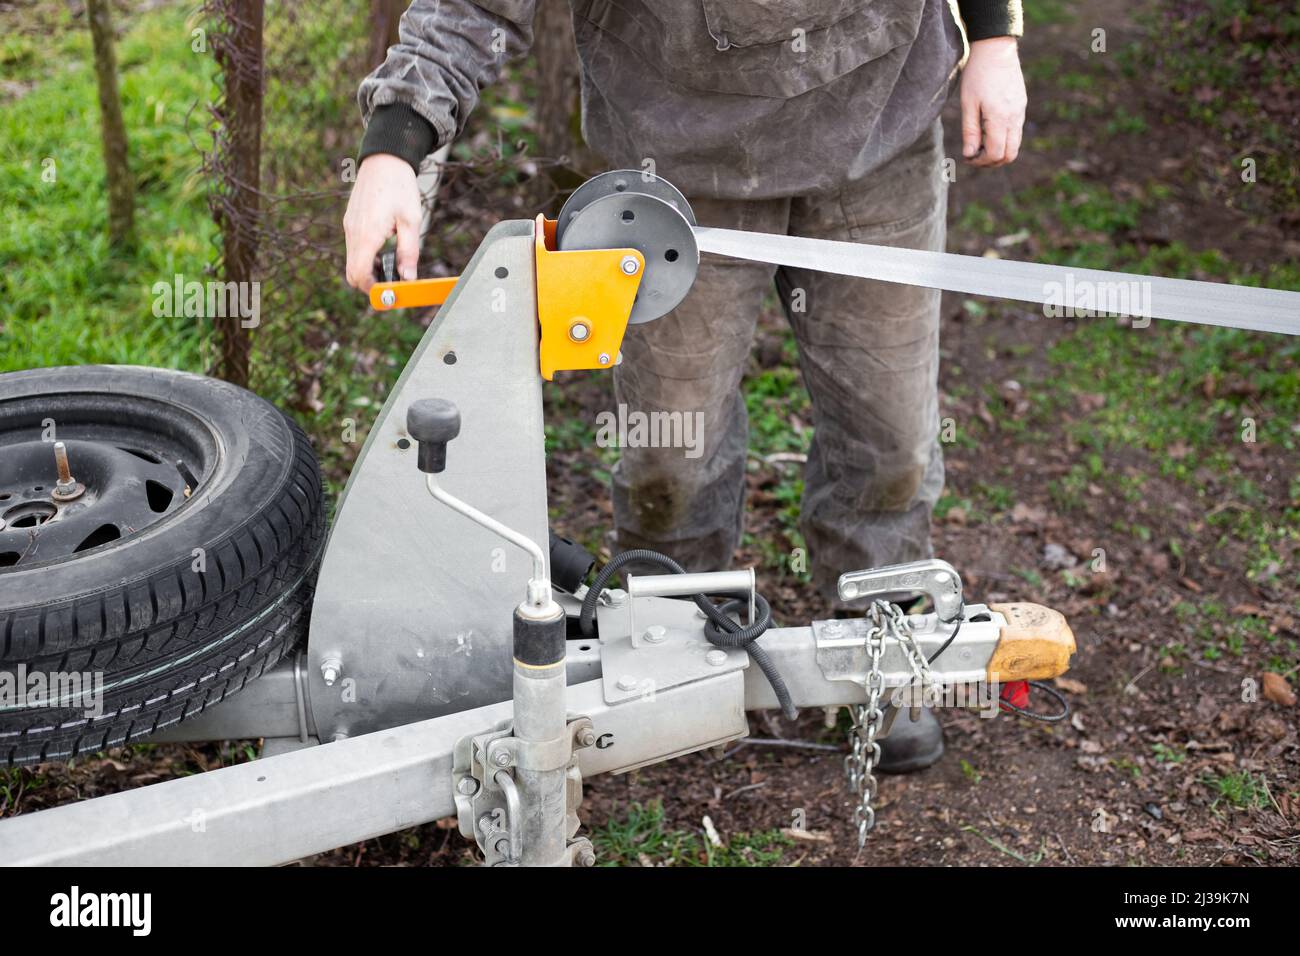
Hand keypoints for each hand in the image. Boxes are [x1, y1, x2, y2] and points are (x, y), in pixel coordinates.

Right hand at [343, 153, 423, 290]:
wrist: (384, 157)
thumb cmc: (399, 186)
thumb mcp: (411, 221)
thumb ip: (409, 252)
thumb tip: (408, 279)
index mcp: (366, 234)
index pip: (358, 275)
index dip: (372, 290)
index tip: (390, 294)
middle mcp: (352, 233)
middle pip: (352, 273)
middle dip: (370, 283)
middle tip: (392, 284)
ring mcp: (349, 227)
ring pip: (353, 261)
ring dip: (370, 269)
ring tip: (392, 263)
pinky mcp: (350, 221)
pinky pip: (354, 247)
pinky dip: (366, 256)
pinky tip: (384, 248)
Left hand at [959, 36, 1026, 166]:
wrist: (996, 48)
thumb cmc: (977, 74)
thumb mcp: (968, 104)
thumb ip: (970, 131)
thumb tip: (970, 155)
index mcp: (1000, 118)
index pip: (996, 154)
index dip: (981, 162)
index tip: (968, 157)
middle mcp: (1015, 117)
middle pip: (1010, 155)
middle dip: (992, 161)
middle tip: (975, 155)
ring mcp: (1021, 111)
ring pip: (1015, 144)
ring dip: (999, 151)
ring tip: (980, 143)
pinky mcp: (1022, 105)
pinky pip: (1016, 131)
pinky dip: (1004, 138)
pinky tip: (989, 129)